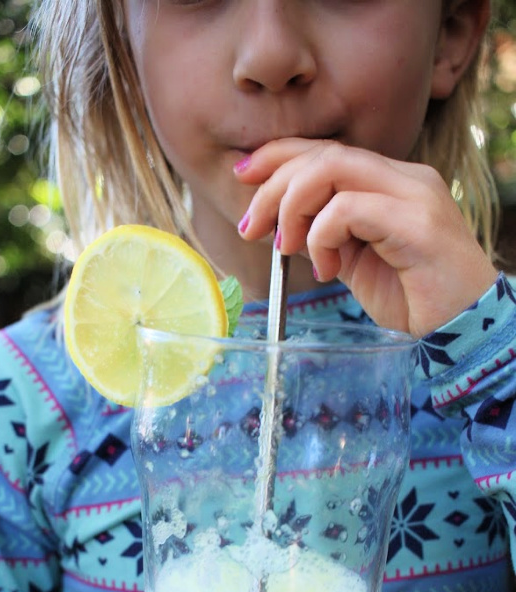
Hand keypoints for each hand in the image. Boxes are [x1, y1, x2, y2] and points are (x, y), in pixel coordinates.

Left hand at [235, 139, 497, 337]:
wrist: (462, 329)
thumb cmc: (413, 298)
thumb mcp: (354, 262)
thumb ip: (324, 235)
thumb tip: (279, 223)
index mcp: (390, 182)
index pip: (326, 149)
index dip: (279, 155)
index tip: (242, 176)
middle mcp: (405, 178)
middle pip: (322, 153)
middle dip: (272, 187)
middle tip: (251, 227)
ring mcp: (414, 194)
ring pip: (331, 169)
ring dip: (292, 208)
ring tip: (287, 248)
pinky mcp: (416, 221)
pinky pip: (347, 208)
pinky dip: (321, 236)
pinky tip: (327, 269)